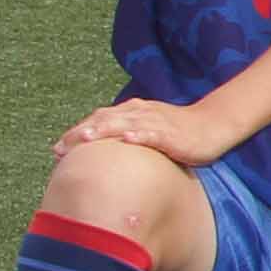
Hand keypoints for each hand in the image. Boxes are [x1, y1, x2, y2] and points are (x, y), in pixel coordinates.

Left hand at [55, 96, 229, 167]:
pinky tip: (128, 140)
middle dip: (80, 134)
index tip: (57, 149)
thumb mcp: (148, 130)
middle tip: (59, 149)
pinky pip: (154, 133)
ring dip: (103, 130)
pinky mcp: (172, 133)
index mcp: (132, 112)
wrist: (214, 124)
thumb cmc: (180, 131)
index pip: (98, 120)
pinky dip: (140, 135)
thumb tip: (103, 158)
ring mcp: (156, 122)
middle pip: (104, 120)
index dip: (76, 133)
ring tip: (84, 139)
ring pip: (124, 123)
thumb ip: (127, 136)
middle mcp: (140, 112)